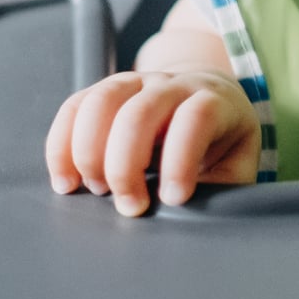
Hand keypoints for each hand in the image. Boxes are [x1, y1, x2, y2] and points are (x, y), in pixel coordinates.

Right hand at [44, 68, 260, 216]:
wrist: (206, 97)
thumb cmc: (221, 142)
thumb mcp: (236, 164)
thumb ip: (222, 188)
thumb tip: (190, 217)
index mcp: (213, 100)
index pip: (196, 117)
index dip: (180, 159)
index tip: (172, 200)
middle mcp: (172, 84)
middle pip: (140, 112)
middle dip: (126, 166)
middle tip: (130, 206)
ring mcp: (135, 82)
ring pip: (101, 102)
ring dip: (89, 153)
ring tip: (97, 192)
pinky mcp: (105, 91)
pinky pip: (74, 108)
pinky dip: (61, 146)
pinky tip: (65, 182)